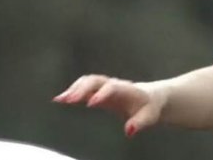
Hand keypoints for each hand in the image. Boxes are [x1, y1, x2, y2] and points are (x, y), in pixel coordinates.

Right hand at [53, 75, 167, 137]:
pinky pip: (85, 86)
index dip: (102, 94)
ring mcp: (106, 86)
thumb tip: (129, 131)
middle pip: (96, 80)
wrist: (151, 97)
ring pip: (89, 81)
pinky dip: (73, 90)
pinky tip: (60, 99)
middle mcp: (115, 85)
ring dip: (74, 88)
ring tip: (60, 99)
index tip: (91, 102)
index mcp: (128, 90)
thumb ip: (140, 122)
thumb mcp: (150, 116)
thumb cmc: (150, 107)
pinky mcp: (100, 91)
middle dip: (82, 88)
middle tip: (68, 99)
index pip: (113, 87)